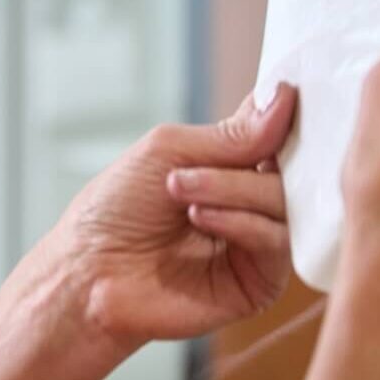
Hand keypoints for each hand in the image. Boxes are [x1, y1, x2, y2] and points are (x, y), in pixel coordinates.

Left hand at [49, 87, 297, 351]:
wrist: (89, 273)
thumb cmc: (116, 210)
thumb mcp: (170, 151)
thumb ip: (233, 133)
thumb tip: (286, 97)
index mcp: (232, 164)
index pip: (280, 133)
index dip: (288, 116)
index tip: (290, 96)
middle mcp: (251, 201)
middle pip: (289, 167)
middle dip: (245, 160)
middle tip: (189, 170)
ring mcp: (257, 241)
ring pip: (286, 203)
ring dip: (233, 190)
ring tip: (182, 191)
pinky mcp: (259, 282)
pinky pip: (277, 243)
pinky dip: (241, 223)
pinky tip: (201, 218)